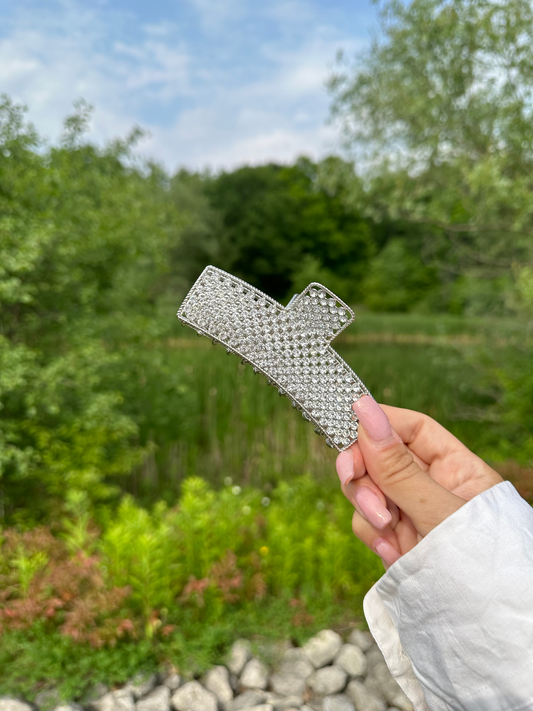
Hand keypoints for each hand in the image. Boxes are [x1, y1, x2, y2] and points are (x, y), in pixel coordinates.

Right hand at [336, 396, 502, 568]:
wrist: (488, 633)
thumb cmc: (481, 567)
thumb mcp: (439, 511)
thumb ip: (397, 467)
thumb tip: (365, 412)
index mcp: (455, 468)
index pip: (410, 429)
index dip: (379, 423)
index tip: (350, 424)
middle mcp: (430, 487)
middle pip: (379, 458)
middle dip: (365, 473)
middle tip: (355, 483)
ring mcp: (411, 514)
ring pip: (367, 491)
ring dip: (368, 509)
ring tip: (388, 534)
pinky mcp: (396, 540)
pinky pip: (368, 524)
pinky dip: (372, 536)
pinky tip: (393, 555)